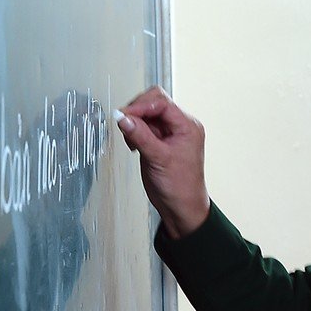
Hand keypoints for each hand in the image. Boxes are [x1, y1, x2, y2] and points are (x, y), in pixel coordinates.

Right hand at [115, 86, 210, 238]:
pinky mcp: (158, 141)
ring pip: (147, 115)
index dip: (141, 106)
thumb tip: (123, 118)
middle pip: (154, 103)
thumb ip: (140, 136)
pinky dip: (134, 131)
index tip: (124, 115)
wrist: (180, 207)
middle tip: (125, 124)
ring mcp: (169, 133)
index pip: (162, 103)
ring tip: (131, 140)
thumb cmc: (180, 187)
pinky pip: (143, 127)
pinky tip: (133, 144)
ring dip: (134, 123)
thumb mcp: (158, 159)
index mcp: (187, 126)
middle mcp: (180, 126)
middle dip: (137, 112)